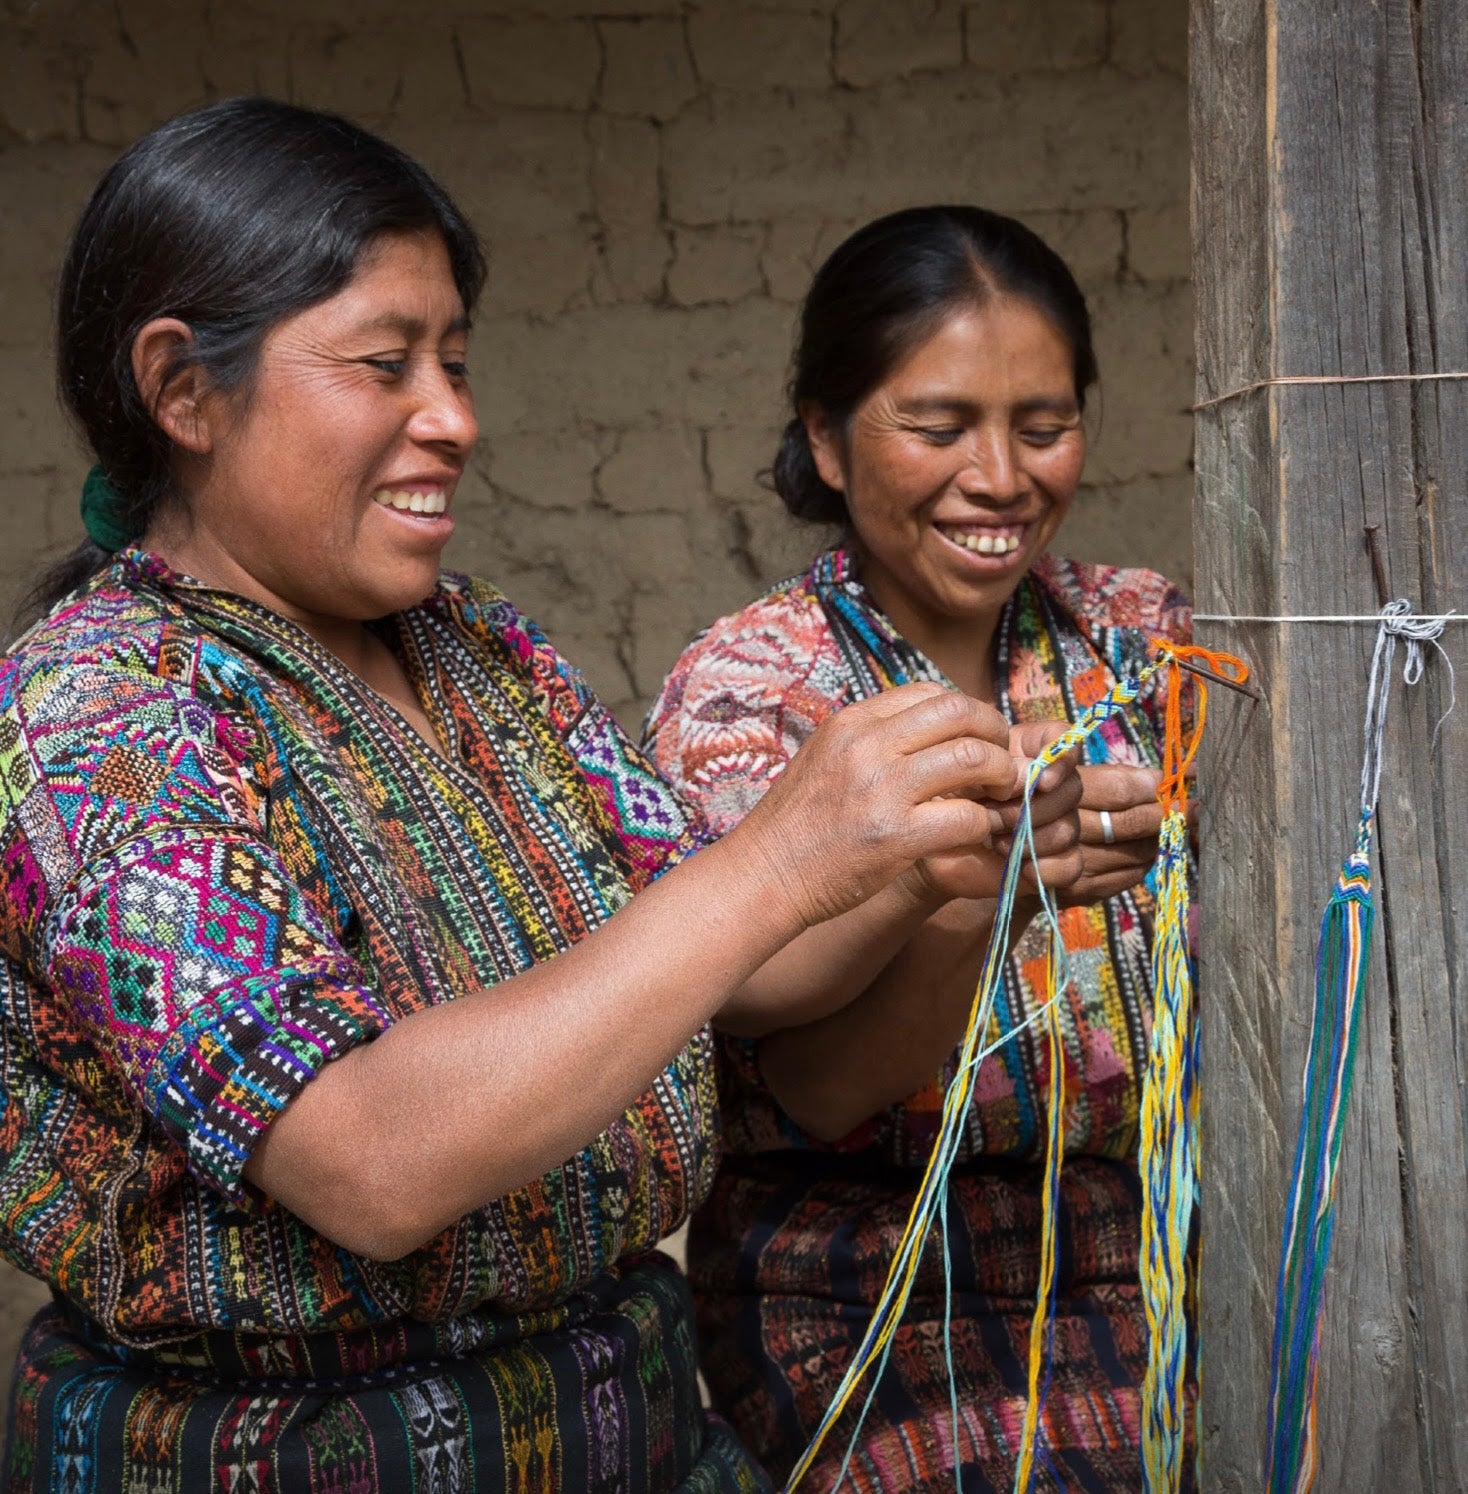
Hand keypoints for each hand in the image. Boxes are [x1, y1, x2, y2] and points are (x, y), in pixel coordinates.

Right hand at [735, 683, 1021, 928]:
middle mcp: (867, 746)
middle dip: (995, 735)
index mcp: (852, 723)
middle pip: (961, 713)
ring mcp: (881, 789)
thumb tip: (933, 733)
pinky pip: (966, 817)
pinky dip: (984, 825)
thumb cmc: (798, 824)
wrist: (764, 875)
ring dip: (1001, 777)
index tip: (977, 739)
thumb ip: (874, 741)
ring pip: (973, 759)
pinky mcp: (894, 837)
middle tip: (1003, 764)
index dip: (968, 713)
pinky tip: (977, 834)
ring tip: (999, 797)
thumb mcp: (826, 759)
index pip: (931, 693)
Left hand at [914, 757, 1083, 902]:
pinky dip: (1042, 867)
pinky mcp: (1054, 862)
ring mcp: (1055, 825)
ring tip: (994, 841)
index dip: (1061, 757)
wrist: (930, 844)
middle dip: (1030, 806)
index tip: (1043, 778)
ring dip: (1028, 838)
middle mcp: (1050, 787)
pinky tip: (1015, 864)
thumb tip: (1035, 777)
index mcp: (1029, 754)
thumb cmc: (942, 798)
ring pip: (1068, 829)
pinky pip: (1070, 864)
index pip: (1065, 743)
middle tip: (991, 814)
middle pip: (1072, 789)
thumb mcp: (960, 771)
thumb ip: (997, 763)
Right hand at [1052, 761, 1194, 905]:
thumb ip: (1113, 775)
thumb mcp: (1065, 775)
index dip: (1149, 785)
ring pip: (1137, 851)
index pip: (1117, 789)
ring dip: (1157, 837)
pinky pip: (1131, 875)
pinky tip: (1145, 845)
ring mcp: (1071, 866)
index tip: (1170, 778)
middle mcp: (1059, 830)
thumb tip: (1169, 776)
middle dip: (1161, 812)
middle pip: (1130, 823)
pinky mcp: (1082, 891)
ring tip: (1165, 824)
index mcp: (1054, 792)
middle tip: (1185, 805)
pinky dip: (1146, 859)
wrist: (1008, 858)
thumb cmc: (1044, 804)